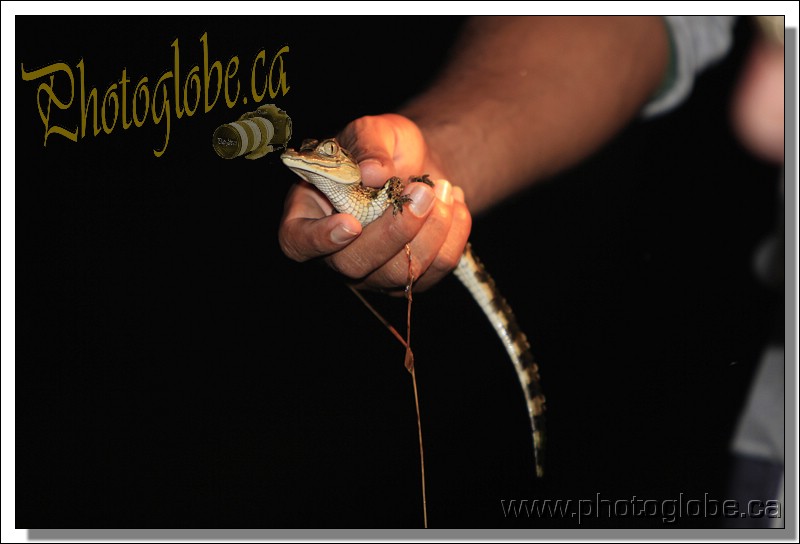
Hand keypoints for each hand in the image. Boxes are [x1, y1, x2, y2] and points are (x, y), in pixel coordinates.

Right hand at [278, 114, 471, 292]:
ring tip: (443, 189)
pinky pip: (436, 269)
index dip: (320, 239)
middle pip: (354, 264)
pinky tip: (455, 204)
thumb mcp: (372, 130)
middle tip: (423, 190)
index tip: (350, 223)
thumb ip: (369, 145)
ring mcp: (373, 273)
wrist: (417, 163)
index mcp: (308, 215)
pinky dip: (454, 233)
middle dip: (394, 230)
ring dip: (431, 230)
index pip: (298, 242)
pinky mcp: (411, 279)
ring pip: (400, 273)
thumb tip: (372, 172)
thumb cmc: (382, 147)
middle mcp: (335, 253)